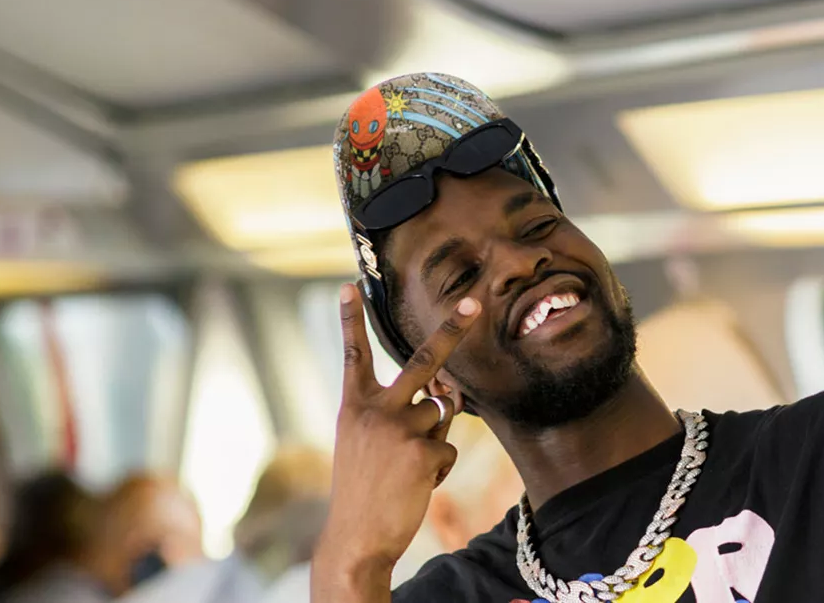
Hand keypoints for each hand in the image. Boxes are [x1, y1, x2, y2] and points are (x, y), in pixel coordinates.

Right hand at [316, 285, 474, 578]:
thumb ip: (397, 412)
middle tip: (474, 304)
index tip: (349, 286)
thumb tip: (445, 393)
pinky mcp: (421, 450)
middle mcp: (374, 410)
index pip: (354, 356)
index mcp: (354, 406)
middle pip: (423, 362)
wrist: (356, 537)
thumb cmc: (364, 489)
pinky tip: (415, 484)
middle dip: (452, 331)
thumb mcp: (365, 443)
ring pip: (441, 415)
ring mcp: (398, 428)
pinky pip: (448, 446)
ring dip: (433, 440)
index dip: (351, 321)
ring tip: (405, 469)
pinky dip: (439, 466)